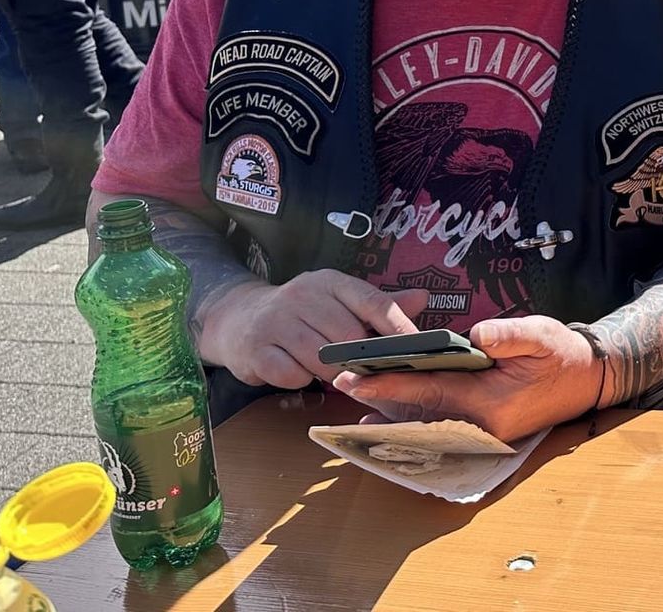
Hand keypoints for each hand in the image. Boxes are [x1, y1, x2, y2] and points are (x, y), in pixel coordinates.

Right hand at [197, 270, 427, 389]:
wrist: (238, 319)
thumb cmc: (301, 314)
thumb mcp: (338, 301)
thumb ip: (379, 305)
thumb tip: (424, 297)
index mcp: (330, 282)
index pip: (374, 302)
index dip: (399, 328)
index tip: (419, 349)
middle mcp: (302, 295)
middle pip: (350, 336)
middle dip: (362, 360)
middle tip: (368, 373)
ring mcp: (276, 321)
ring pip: (322, 359)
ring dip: (332, 373)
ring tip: (330, 372)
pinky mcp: (255, 348)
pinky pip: (292, 375)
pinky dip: (301, 381)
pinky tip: (297, 372)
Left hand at [334, 316, 603, 443]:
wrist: (587, 380)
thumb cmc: (562, 354)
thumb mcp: (541, 333)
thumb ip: (509, 334)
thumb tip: (476, 335)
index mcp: (491, 400)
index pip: (430, 391)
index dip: (391, 384)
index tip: (356, 378)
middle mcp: (481, 423)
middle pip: (420, 412)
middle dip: (380, 398)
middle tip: (342, 384)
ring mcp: (481, 430)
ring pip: (426, 422)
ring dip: (391, 411)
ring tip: (355, 398)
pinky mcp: (482, 428)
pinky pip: (439, 424)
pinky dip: (413, 417)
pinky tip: (389, 411)